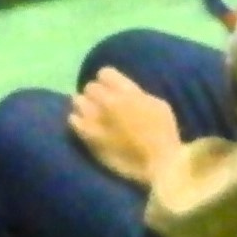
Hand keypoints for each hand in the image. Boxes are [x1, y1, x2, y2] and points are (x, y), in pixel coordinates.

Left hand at [68, 67, 181, 185]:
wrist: (159, 162)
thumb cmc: (164, 134)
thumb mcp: (157, 104)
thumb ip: (137, 94)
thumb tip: (125, 92)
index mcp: (126, 91)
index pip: (104, 73)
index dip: (107, 81)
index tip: (110, 89)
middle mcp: (108, 101)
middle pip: (90, 87)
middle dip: (96, 94)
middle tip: (101, 104)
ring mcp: (96, 118)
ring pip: (78, 101)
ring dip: (84, 105)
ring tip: (90, 114)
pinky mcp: (88, 136)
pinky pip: (73, 121)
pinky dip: (76, 121)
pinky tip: (83, 125)